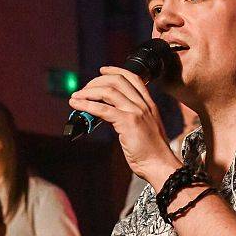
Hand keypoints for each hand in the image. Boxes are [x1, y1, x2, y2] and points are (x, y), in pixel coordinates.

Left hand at [68, 68, 178, 185]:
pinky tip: (77, 105)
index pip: (133, 78)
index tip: (102, 71)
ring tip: (76, 97)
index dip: (116, 71)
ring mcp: (136, 112)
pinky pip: (103, 109)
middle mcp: (143, 104)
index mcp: (149, 104)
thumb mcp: (144, 129)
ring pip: (108, 91)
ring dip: (88, 92)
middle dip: (97, 81)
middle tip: (84, 90)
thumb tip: (109, 115)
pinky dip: (86, 104)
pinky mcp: (128, 122)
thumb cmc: (152, 153)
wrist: (160, 165)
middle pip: (118, 81)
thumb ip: (131, 119)